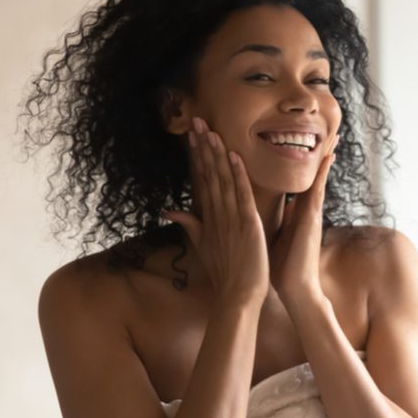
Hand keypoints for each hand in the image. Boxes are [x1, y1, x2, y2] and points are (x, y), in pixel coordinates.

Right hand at [163, 117, 269, 305]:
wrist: (237, 297)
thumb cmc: (224, 273)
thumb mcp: (202, 246)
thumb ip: (189, 225)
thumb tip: (169, 210)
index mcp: (207, 218)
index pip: (200, 180)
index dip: (196, 156)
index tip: (192, 134)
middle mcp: (216, 215)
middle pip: (207, 174)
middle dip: (202, 147)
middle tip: (197, 121)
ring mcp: (230, 219)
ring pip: (221, 180)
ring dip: (216, 154)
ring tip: (210, 131)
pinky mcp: (247, 225)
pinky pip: (241, 195)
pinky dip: (237, 175)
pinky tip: (233, 156)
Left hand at [270, 134, 338, 302]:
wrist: (293, 288)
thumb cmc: (282, 266)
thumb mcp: (274, 235)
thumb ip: (276, 219)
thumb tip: (273, 207)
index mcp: (295, 212)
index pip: (300, 180)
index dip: (303, 161)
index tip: (305, 141)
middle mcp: (306, 209)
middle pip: (314, 174)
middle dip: (321, 153)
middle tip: (330, 129)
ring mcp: (312, 213)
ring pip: (319, 177)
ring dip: (326, 156)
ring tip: (334, 135)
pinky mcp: (312, 219)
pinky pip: (318, 190)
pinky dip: (322, 173)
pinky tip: (328, 157)